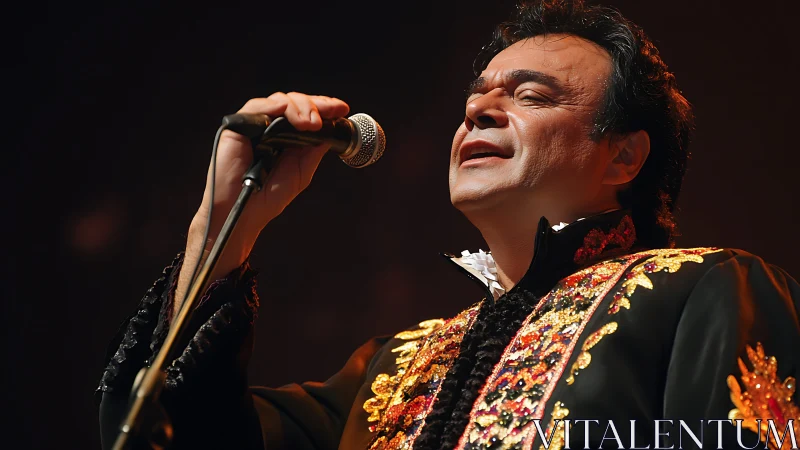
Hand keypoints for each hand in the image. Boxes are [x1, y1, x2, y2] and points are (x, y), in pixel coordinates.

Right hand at [177, 93, 349, 309]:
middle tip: (322, 121)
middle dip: (314, 106)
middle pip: (295, 103)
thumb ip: (313, 151)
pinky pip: (255, 107)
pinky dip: (273, 106)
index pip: (307, 114)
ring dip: (298, 107)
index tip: (342, 109)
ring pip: (279, 101)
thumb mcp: (301, 172)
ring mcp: (255, 126)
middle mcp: (271, 128)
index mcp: (287, 137)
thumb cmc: (267, 197)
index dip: (324, 108)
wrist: (243, 213)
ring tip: (310, 124)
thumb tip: (331, 131)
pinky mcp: (237, 127)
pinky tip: (287, 111)